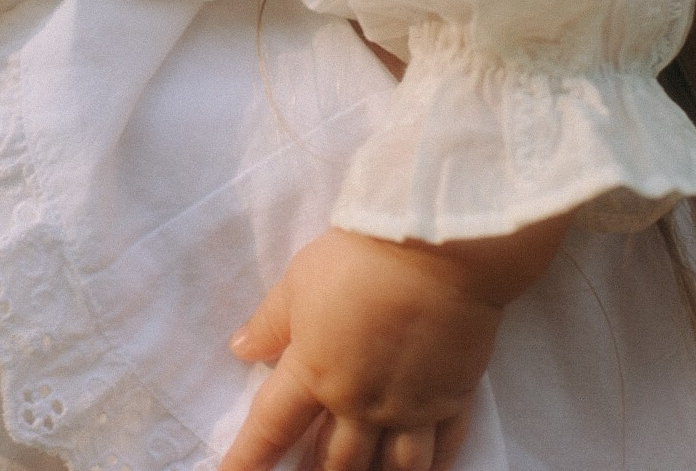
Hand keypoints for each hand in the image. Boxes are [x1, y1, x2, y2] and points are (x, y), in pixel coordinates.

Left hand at [218, 228, 498, 470]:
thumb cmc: (359, 258)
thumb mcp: (299, 281)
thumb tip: (241, 349)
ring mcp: (410, 406)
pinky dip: (433, 467)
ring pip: (391, 469)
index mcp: (315, 372)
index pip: (272, 428)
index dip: (248, 459)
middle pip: (335, 460)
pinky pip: (443, 449)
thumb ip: (271, 322)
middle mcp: (360, 402)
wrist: (434, 248)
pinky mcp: (454, 397)